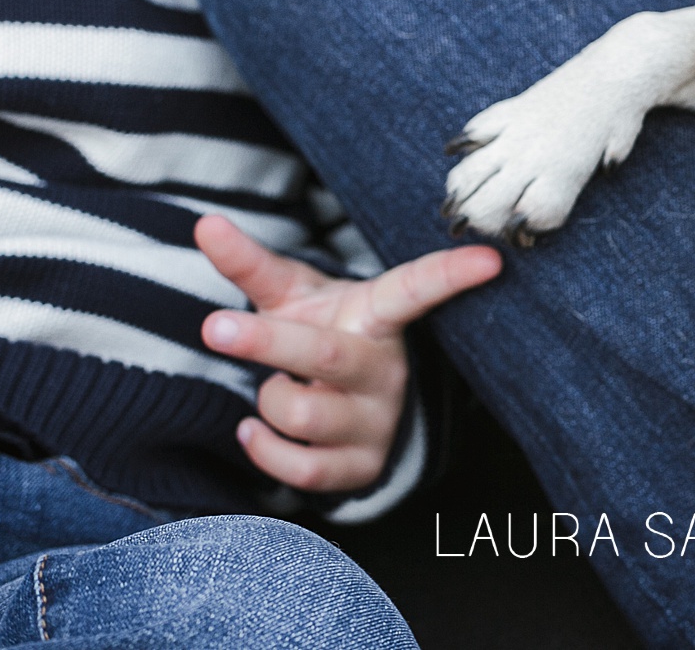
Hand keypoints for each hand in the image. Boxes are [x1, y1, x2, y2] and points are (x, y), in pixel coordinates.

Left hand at [195, 215, 501, 491]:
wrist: (343, 408)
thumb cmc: (322, 334)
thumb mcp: (293, 297)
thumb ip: (250, 264)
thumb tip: (204, 223)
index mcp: (378, 316)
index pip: (414, 290)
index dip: (449, 274)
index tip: (490, 259)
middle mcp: (387, 367)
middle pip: (327, 354)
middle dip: (268, 341)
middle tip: (214, 325)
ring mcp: (380, 419)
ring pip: (304, 414)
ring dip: (268, 400)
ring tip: (274, 389)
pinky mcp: (364, 467)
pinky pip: (303, 469)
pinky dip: (263, 450)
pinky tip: (253, 431)